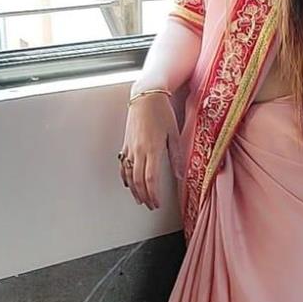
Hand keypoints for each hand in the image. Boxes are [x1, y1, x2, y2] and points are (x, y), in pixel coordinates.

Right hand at [118, 92, 184, 209]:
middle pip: (138, 180)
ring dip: (134, 189)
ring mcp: (130, 147)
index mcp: (152, 149)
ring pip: (128, 174)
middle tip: (150, 205)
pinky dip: (124, 176)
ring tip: (140, 199)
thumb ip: (176, 156)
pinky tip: (128, 184)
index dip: (153, 194)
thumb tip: (180, 175)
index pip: (151, 178)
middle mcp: (138, 150)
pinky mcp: (125, 143)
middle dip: (144, 196)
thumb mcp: (174, 133)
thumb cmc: (162, 112)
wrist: (146, 96)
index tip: (157, 203)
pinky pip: (122, 164)